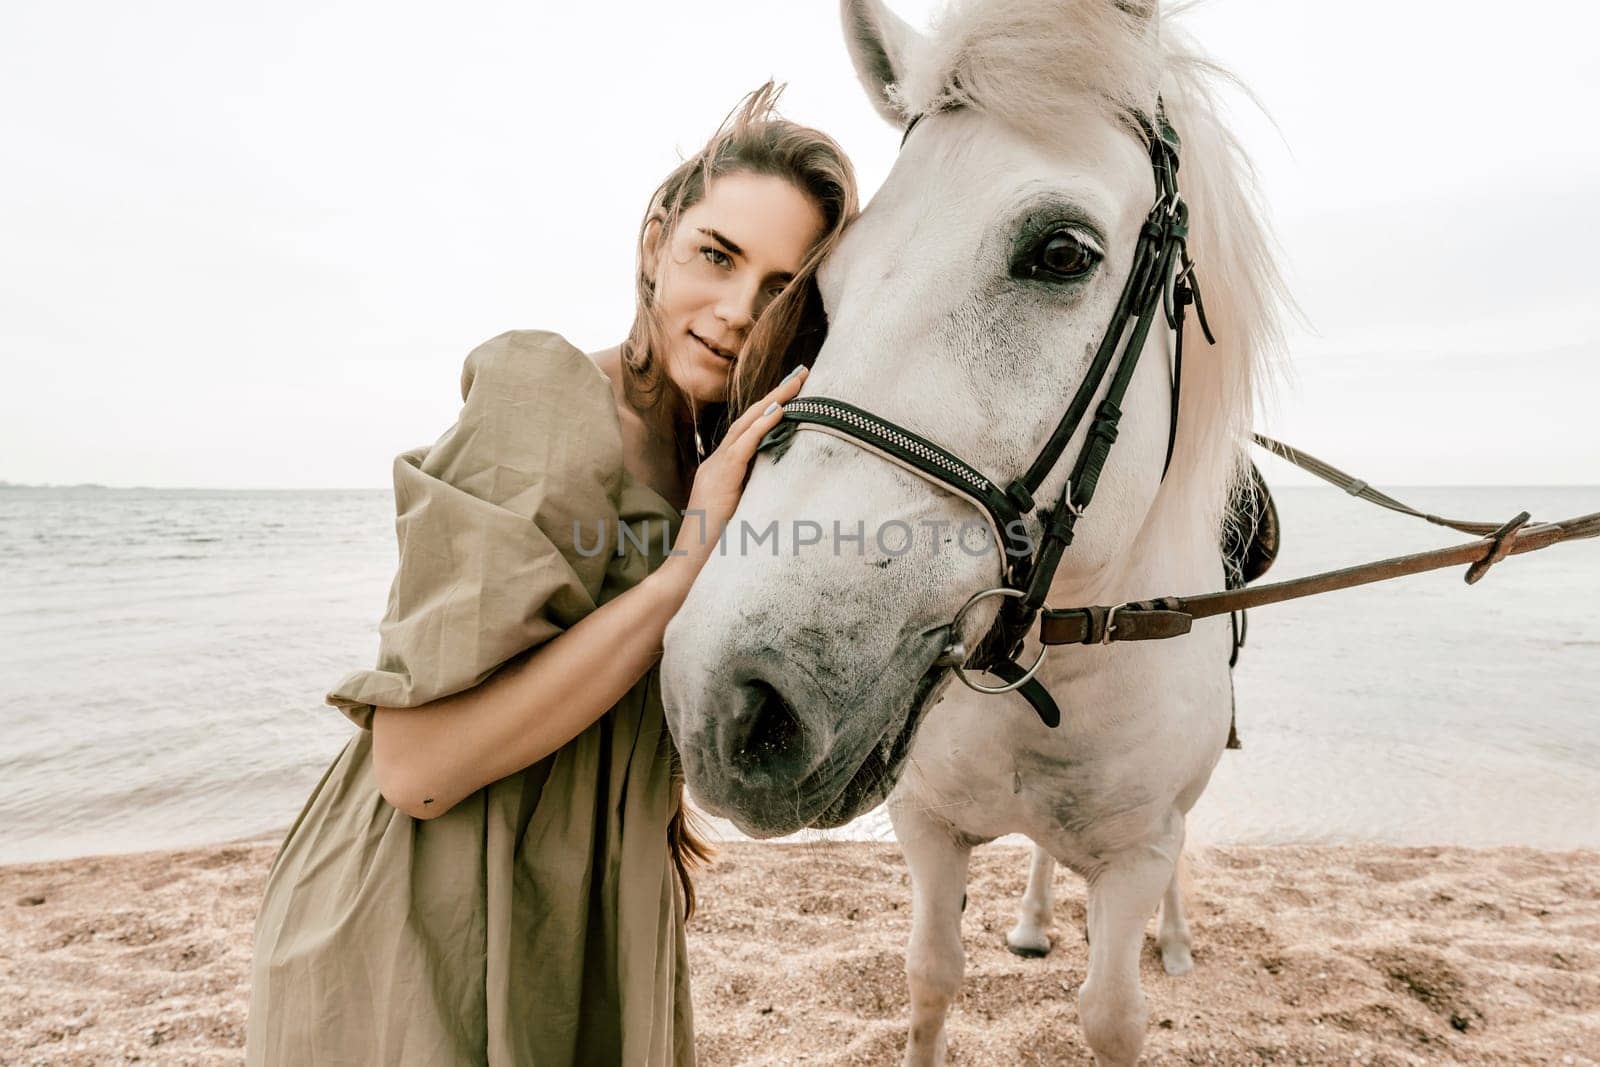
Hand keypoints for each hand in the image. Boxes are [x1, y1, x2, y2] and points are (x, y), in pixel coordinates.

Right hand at [664, 365, 807, 578]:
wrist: (688, 570)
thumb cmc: (718, 551)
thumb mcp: (744, 516)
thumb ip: (759, 496)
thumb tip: (788, 487)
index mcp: (721, 471)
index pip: (748, 431)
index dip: (771, 408)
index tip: (795, 391)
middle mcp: (716, 465)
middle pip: (748, 419)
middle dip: (777, 394)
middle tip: (803, 372)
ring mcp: (715, 471)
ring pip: (745, 426)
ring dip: (774, 401)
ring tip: (797, 382)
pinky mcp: (719, 482)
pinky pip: (742, 447)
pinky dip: (761, 427)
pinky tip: (780, 411)